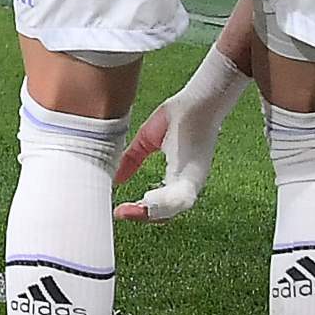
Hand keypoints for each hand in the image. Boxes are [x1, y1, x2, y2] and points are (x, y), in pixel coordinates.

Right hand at [111, 102, 214, 224]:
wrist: (198, 99)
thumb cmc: (180, 115)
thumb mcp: (146, 140)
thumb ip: (132, 158)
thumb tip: (116, 178)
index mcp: (177, 176)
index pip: (158, 203)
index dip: (138, 210)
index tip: (118, 210)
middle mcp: (187, 183)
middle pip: (166, 213)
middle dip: (141, 216)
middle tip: (120, 213)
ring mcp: (193, 180)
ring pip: (173, 210)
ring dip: (149, 213)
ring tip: (128, 211)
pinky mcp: (196, 173)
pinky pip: (181, 197)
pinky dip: (163, 204)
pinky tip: (145, 201)